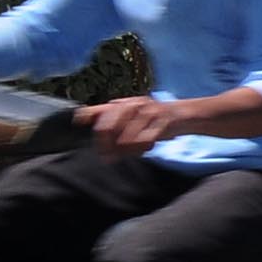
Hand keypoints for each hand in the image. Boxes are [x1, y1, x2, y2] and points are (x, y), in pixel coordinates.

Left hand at [79, 95, 193, 154]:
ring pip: (126, 137)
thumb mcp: (129, 115)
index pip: (99, 110)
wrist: (184, 115)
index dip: (88, 118)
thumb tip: (78, 118)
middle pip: (107, 126)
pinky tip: (143, 150)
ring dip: (124, 151)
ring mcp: (148, 112)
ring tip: (128, 155)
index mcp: (123, 103)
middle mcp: (133, 105)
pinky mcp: (162, 122)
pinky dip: (141, 149)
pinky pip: (145, 141)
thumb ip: (107, 117)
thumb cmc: (152, 118)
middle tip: (106, 157)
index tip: (79, 125)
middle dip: (104, 145)